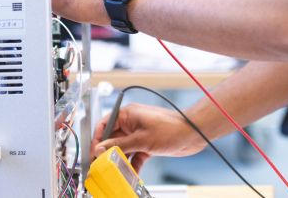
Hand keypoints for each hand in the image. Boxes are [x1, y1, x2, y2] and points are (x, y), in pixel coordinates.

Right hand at [92, 103, 206, 171]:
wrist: (193, 134)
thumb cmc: (172, 129)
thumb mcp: (142, 139)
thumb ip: (120, 144)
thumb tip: (101, 149)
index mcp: (128, 114)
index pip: (104, 125)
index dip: (97, 140)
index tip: (94, 154)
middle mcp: (132, 123)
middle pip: (112, 139)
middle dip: (108, 153)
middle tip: (103, 166)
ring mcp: (139, 134)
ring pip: (123, 149)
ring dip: (120, 161)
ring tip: (116, 172)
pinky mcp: (146, 145)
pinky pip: (134, 155)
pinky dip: (132, 164)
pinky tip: (131, 173)